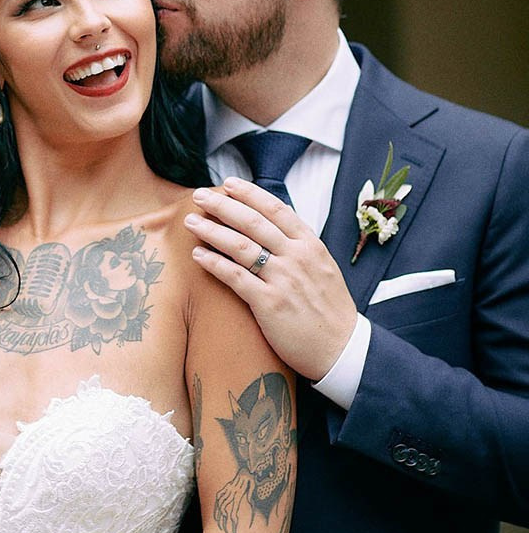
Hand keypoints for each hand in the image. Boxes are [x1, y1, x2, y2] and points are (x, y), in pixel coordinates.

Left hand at [184, 179, 357, 380]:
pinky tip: (199, 255)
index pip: (276, 209)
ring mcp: (283, 279)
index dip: (250, 193)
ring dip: (212, 231)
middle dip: (223, 205)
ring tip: (191, 222)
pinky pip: (235, 277)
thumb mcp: (322, 268)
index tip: (228, 183)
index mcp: (311, 245)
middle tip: (199, 195)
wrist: (341, 348)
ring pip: (240, 246)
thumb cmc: (330, 310)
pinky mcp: (269, 304)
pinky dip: (214, 263)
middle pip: (253, 222)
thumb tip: (274, 229)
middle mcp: (297, 257)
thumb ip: (299, 247)